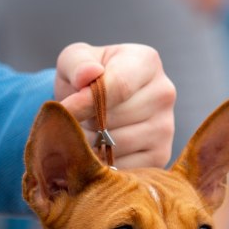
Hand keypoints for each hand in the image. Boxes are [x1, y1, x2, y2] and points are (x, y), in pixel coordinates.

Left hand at [54, 42, 175, 167]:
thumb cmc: (86, 79)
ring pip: (117, 146)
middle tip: (78, 120)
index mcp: (146, 62)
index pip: (118, 87)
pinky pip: (125, 167)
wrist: (99, 105)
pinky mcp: (161, 156)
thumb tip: (88, 74)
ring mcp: (166, 128)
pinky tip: (100, 150)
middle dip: (88, 124)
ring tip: (89, 133)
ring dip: (93, 145)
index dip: (86, 103)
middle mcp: (163, 94)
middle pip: (115, 119)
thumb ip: (76, 63)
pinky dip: (105, 164)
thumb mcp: (74, 60)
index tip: (63, 111)